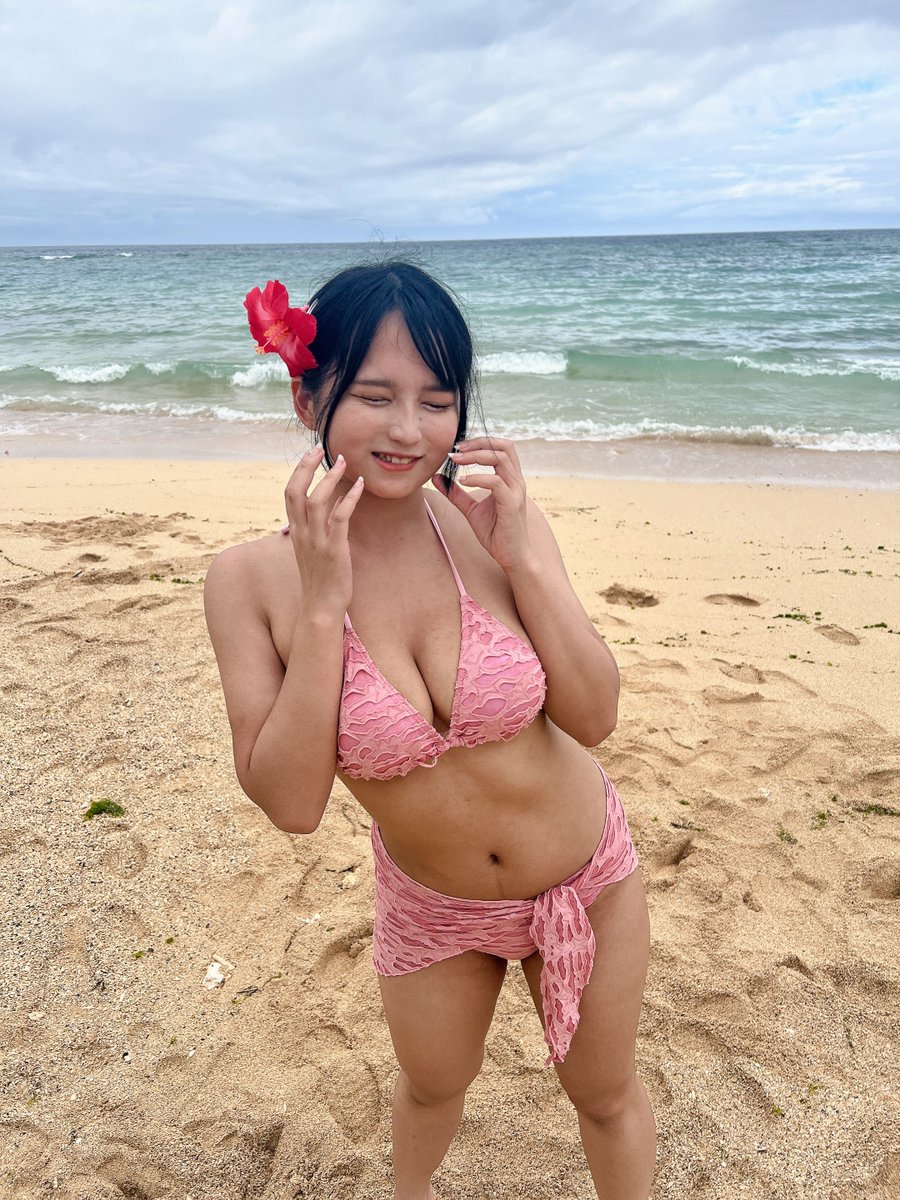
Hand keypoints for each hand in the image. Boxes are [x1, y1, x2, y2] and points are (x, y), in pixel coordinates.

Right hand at [284, 447, 364, 614]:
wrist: (320, 607)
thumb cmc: (319, 579)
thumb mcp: (309, 551)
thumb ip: (309, 531)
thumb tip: (315, 513)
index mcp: (296, 532)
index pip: (289, 494)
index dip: (298, 471)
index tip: (310, 454)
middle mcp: (302, 533)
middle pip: (295, 491)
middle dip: (306, 466)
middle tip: (320, 447)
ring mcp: (316, 541)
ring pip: (316, 501)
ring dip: (330, 478)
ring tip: (343, 462)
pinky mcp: (334, 550)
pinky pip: (339, 518)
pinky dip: (349, 498)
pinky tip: (360, 485)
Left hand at [431, 437, 532, 571]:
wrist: (512, 556)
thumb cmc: (496, 533)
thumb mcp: (471, 510)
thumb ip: (456, 493)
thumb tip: (437, 477)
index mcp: (509, 479)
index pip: (500, 447)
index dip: (479, 442)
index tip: (457, 448)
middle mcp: (516, 481)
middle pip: (503, 446)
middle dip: (478, 443)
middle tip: (456, 449)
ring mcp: (515, 491)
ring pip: (500, 459)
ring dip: (476, 456)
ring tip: (456, 461)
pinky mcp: (512, 504)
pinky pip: (496, 482)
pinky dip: (478, 478)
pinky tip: (463, 481)